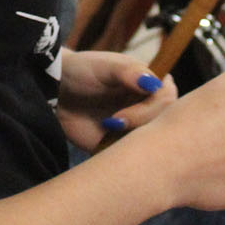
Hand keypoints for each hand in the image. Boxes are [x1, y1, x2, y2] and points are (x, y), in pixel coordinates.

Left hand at [55, 49, 176, 148]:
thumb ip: (129, 71)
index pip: (169, 98)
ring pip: (149, 143)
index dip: (155, 106)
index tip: (131, 104)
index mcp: (149, 85)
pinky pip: (130, 158)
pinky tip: (106, 143)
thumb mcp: (104, 66)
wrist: (56, 93)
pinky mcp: (119, 146)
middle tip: (113, 121)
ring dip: (131, 140)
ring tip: (107, 127)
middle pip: (162, 123)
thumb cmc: (82, 71)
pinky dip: (122, 155)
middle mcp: (147, 107)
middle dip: (140, 123)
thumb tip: (153, 83)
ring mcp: (135, 128)